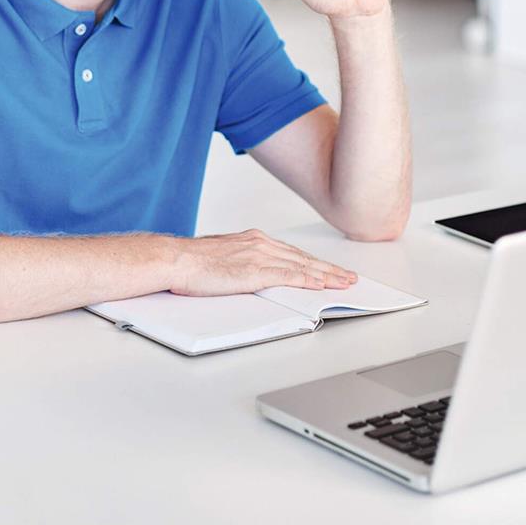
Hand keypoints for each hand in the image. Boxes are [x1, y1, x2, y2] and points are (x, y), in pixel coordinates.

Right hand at [169, 229, 357, 295]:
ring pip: (302, 265)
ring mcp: (259, 255)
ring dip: (327, 275)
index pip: (291, 252)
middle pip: (302, 258)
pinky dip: (309, 280)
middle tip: (349, 277)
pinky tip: (322, 285)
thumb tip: (249, 273)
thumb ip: (242, 261)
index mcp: (252, 239)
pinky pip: (289, 276)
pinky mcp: (255, 271)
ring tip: (345, 283)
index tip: (329, 269)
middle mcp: (259, 243)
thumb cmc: (192, 261)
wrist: (176, 259)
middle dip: (328, 268)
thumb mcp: (223, 256)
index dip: (313, 262)